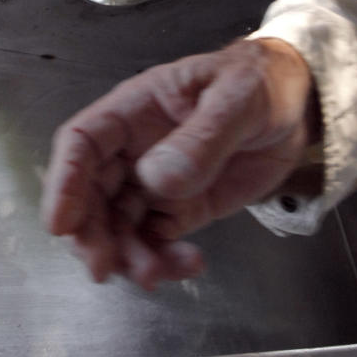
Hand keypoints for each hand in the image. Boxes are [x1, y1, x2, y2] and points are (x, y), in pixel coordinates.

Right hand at [41, 38, 317, 288]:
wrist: (296, 105)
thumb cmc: (259, 83)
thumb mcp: (236, 98)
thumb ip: (200, 137)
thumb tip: (156, 178)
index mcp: (133, 110)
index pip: (82, 143)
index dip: (64, 182)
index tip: (60, 224)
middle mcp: (133, 149)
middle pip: (91, 194)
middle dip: (91, 234)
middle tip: (105, 268)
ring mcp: (154, 182)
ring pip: (119, 226)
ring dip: (128, 255)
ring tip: (157, 273)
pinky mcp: (180, 210)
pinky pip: (156, 241)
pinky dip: (164, 260)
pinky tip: (189, 264)